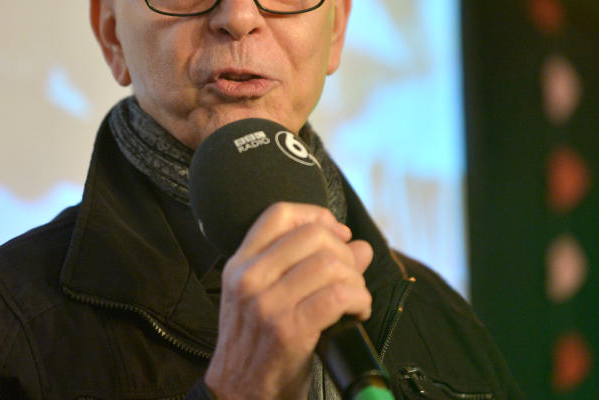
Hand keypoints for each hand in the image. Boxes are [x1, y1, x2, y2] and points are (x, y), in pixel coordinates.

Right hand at [204, 202, 373, 399]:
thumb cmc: (256, 345)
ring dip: (356, 281)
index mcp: (240, 264)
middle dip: (344, 253)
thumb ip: (308, 266)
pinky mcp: (289, 330)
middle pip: (313, 236)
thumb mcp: (266, 297)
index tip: (338, 233)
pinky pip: (339, 296)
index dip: (317, 215)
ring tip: (354, 299)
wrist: (238, 393)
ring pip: (331, 265)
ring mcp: (267, 304)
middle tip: (350, 276)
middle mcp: (249, 278)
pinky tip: (357, 313)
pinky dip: (359, 301)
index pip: (279, 215)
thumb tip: (359, 247)